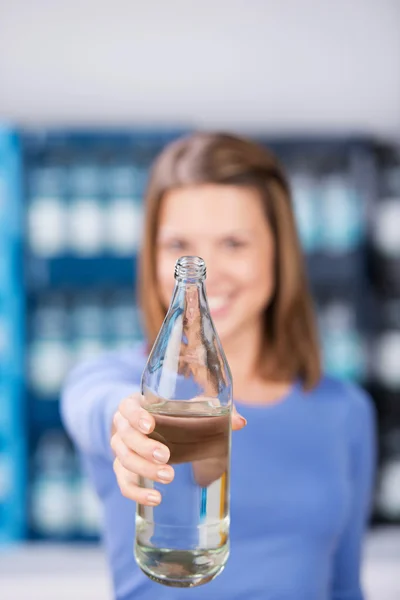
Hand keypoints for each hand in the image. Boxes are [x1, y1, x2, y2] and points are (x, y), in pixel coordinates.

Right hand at [111, 392, 246, 505]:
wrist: (150, 427)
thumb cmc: (171, 413)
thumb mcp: (187, 407)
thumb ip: (212, 411)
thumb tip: (240, 422)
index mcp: (134, 406)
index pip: (127, 407)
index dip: (135, 416)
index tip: (150, 425)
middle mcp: (122, 427)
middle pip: (125, 437)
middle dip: (144, 448)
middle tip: (166, 456)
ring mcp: (120, 449)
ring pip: (123, 460)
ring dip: (144, 470)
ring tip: (169, 476)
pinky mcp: (123, 470)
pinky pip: (124, 483)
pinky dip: (137, 493)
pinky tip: (155, 498)